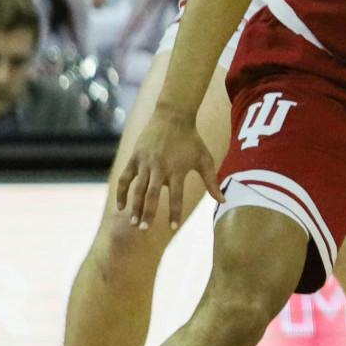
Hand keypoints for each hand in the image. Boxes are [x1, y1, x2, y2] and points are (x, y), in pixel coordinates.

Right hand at [115, 104, 218, 229]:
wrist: (173, 116)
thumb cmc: (192, 140)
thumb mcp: (205, 159)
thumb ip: (212, 181)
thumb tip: (224, 200)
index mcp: (177, 169)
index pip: (176, 196)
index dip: (175, 212)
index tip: (173, 227)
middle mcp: (160, 167)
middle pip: (152, 195)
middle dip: (148, 213)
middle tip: (144, 229)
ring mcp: (145, 163)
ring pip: (137, 189)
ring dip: (134, 206)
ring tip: (134, 223)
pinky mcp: (135, 158)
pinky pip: (125, 179)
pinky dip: (121, 193)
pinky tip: (121, 207)